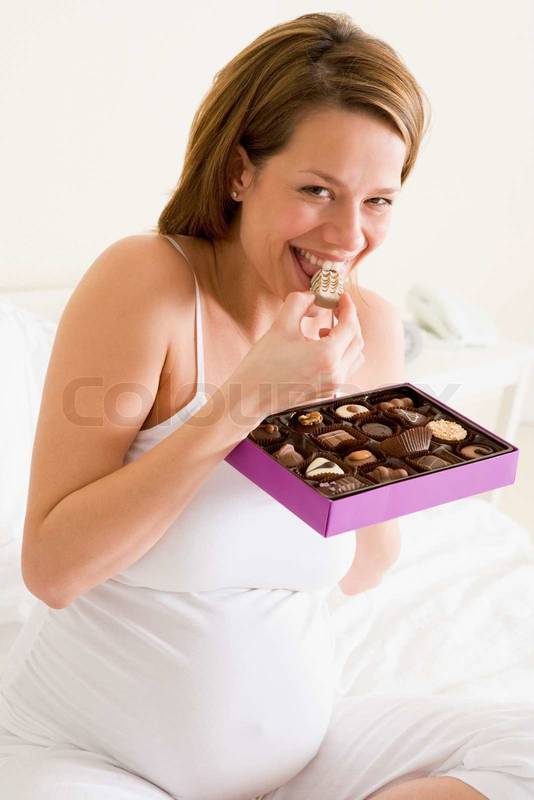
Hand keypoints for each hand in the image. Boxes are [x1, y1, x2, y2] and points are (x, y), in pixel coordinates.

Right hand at [226, 290, 364, 417]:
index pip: (350, 325)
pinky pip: (346, 369)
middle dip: (349, 321)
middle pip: (357, 340)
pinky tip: (319, 348)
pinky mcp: (327, 392)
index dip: (348, 307)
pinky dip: (341, 354)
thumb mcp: (279, 326)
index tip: (342, 296)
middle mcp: (336, 373)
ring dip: (347, 339)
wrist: (250, 397)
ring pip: (355, 356)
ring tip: (324, 331)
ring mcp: (333, 385)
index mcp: (327, 356)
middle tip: (336, 309)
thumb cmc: (262, 364)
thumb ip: (298, 303)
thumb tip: (312, 295)